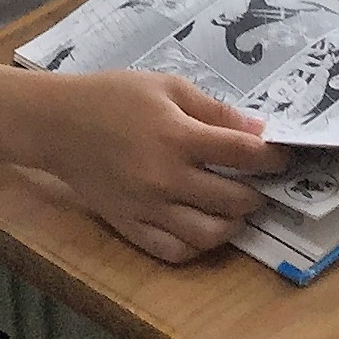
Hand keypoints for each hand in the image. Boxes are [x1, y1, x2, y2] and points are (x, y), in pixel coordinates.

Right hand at [36, 69, 285, 263]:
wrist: (58, 124)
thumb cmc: (113, 96)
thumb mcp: (167, 87)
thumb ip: (214, 110)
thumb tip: (258, 129)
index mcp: (178, 137)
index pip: (244, 155)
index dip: (272, 158)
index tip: (281, 156)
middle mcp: (166, 178)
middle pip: (233, 200)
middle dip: (256, 192)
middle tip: (259, 183)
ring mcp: (147, 208)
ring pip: (208, 235)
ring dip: (232, 224)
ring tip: (235, 209)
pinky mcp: (129, 226)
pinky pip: (173, 251)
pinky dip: (196, 245)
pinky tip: (203, 227)